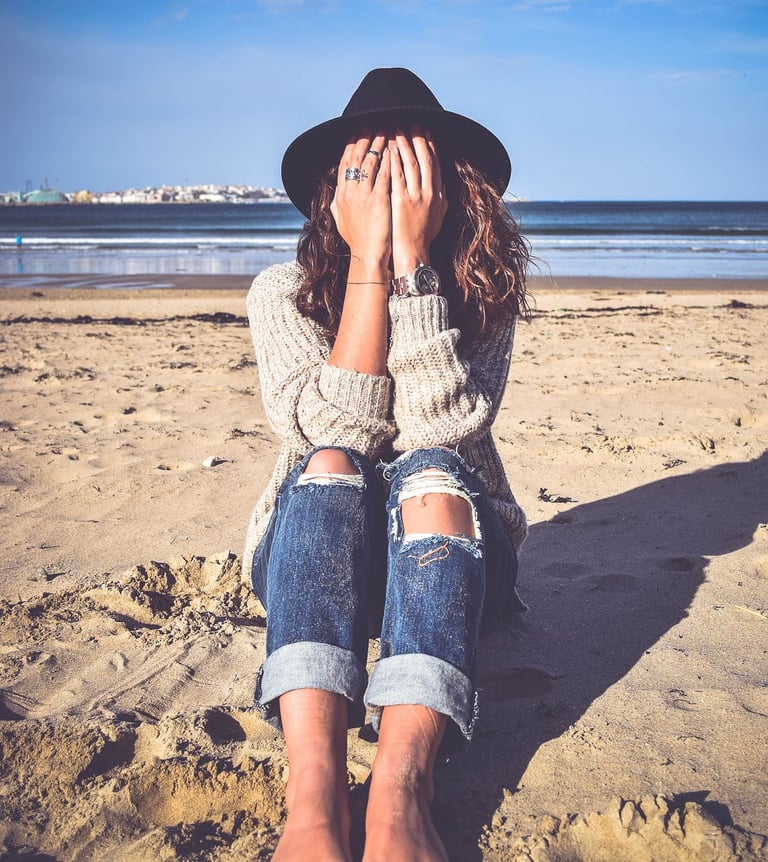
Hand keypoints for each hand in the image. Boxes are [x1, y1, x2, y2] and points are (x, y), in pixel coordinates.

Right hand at [330, 133, 390, 272]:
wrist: (367, 256)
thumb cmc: (358, 241)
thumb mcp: (341, 220)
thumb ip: (338, 203)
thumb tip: (336, 192)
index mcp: (341, 194)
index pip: (345, 161)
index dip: (352, 144)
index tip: (359, 131)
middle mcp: (350, 192)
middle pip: (356, 156)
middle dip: (365, 137)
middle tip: (374, 122)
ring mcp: (363, 195)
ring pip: (371, 160)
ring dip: (379, 142)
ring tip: (388, 129)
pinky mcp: (378, 200)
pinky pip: (384, 173)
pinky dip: (390, 158)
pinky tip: (397, 148)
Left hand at [389, 127, 447, 279]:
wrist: (414, 254)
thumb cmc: (424, 237)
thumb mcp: (439, 216)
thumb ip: (442, 198)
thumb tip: (444, 184)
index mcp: (438, 194)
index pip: (435, 162)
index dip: (430, 143)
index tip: (424, 129)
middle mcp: (429, 192)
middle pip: (424, 157)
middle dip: (417, 136)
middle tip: (410, 120)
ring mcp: (415, 196)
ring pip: (410, 162)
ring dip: (404, 142)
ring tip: (396, 127)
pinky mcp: (401, 201)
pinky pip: (397, 175)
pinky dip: (393, 159)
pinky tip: (388, 147)